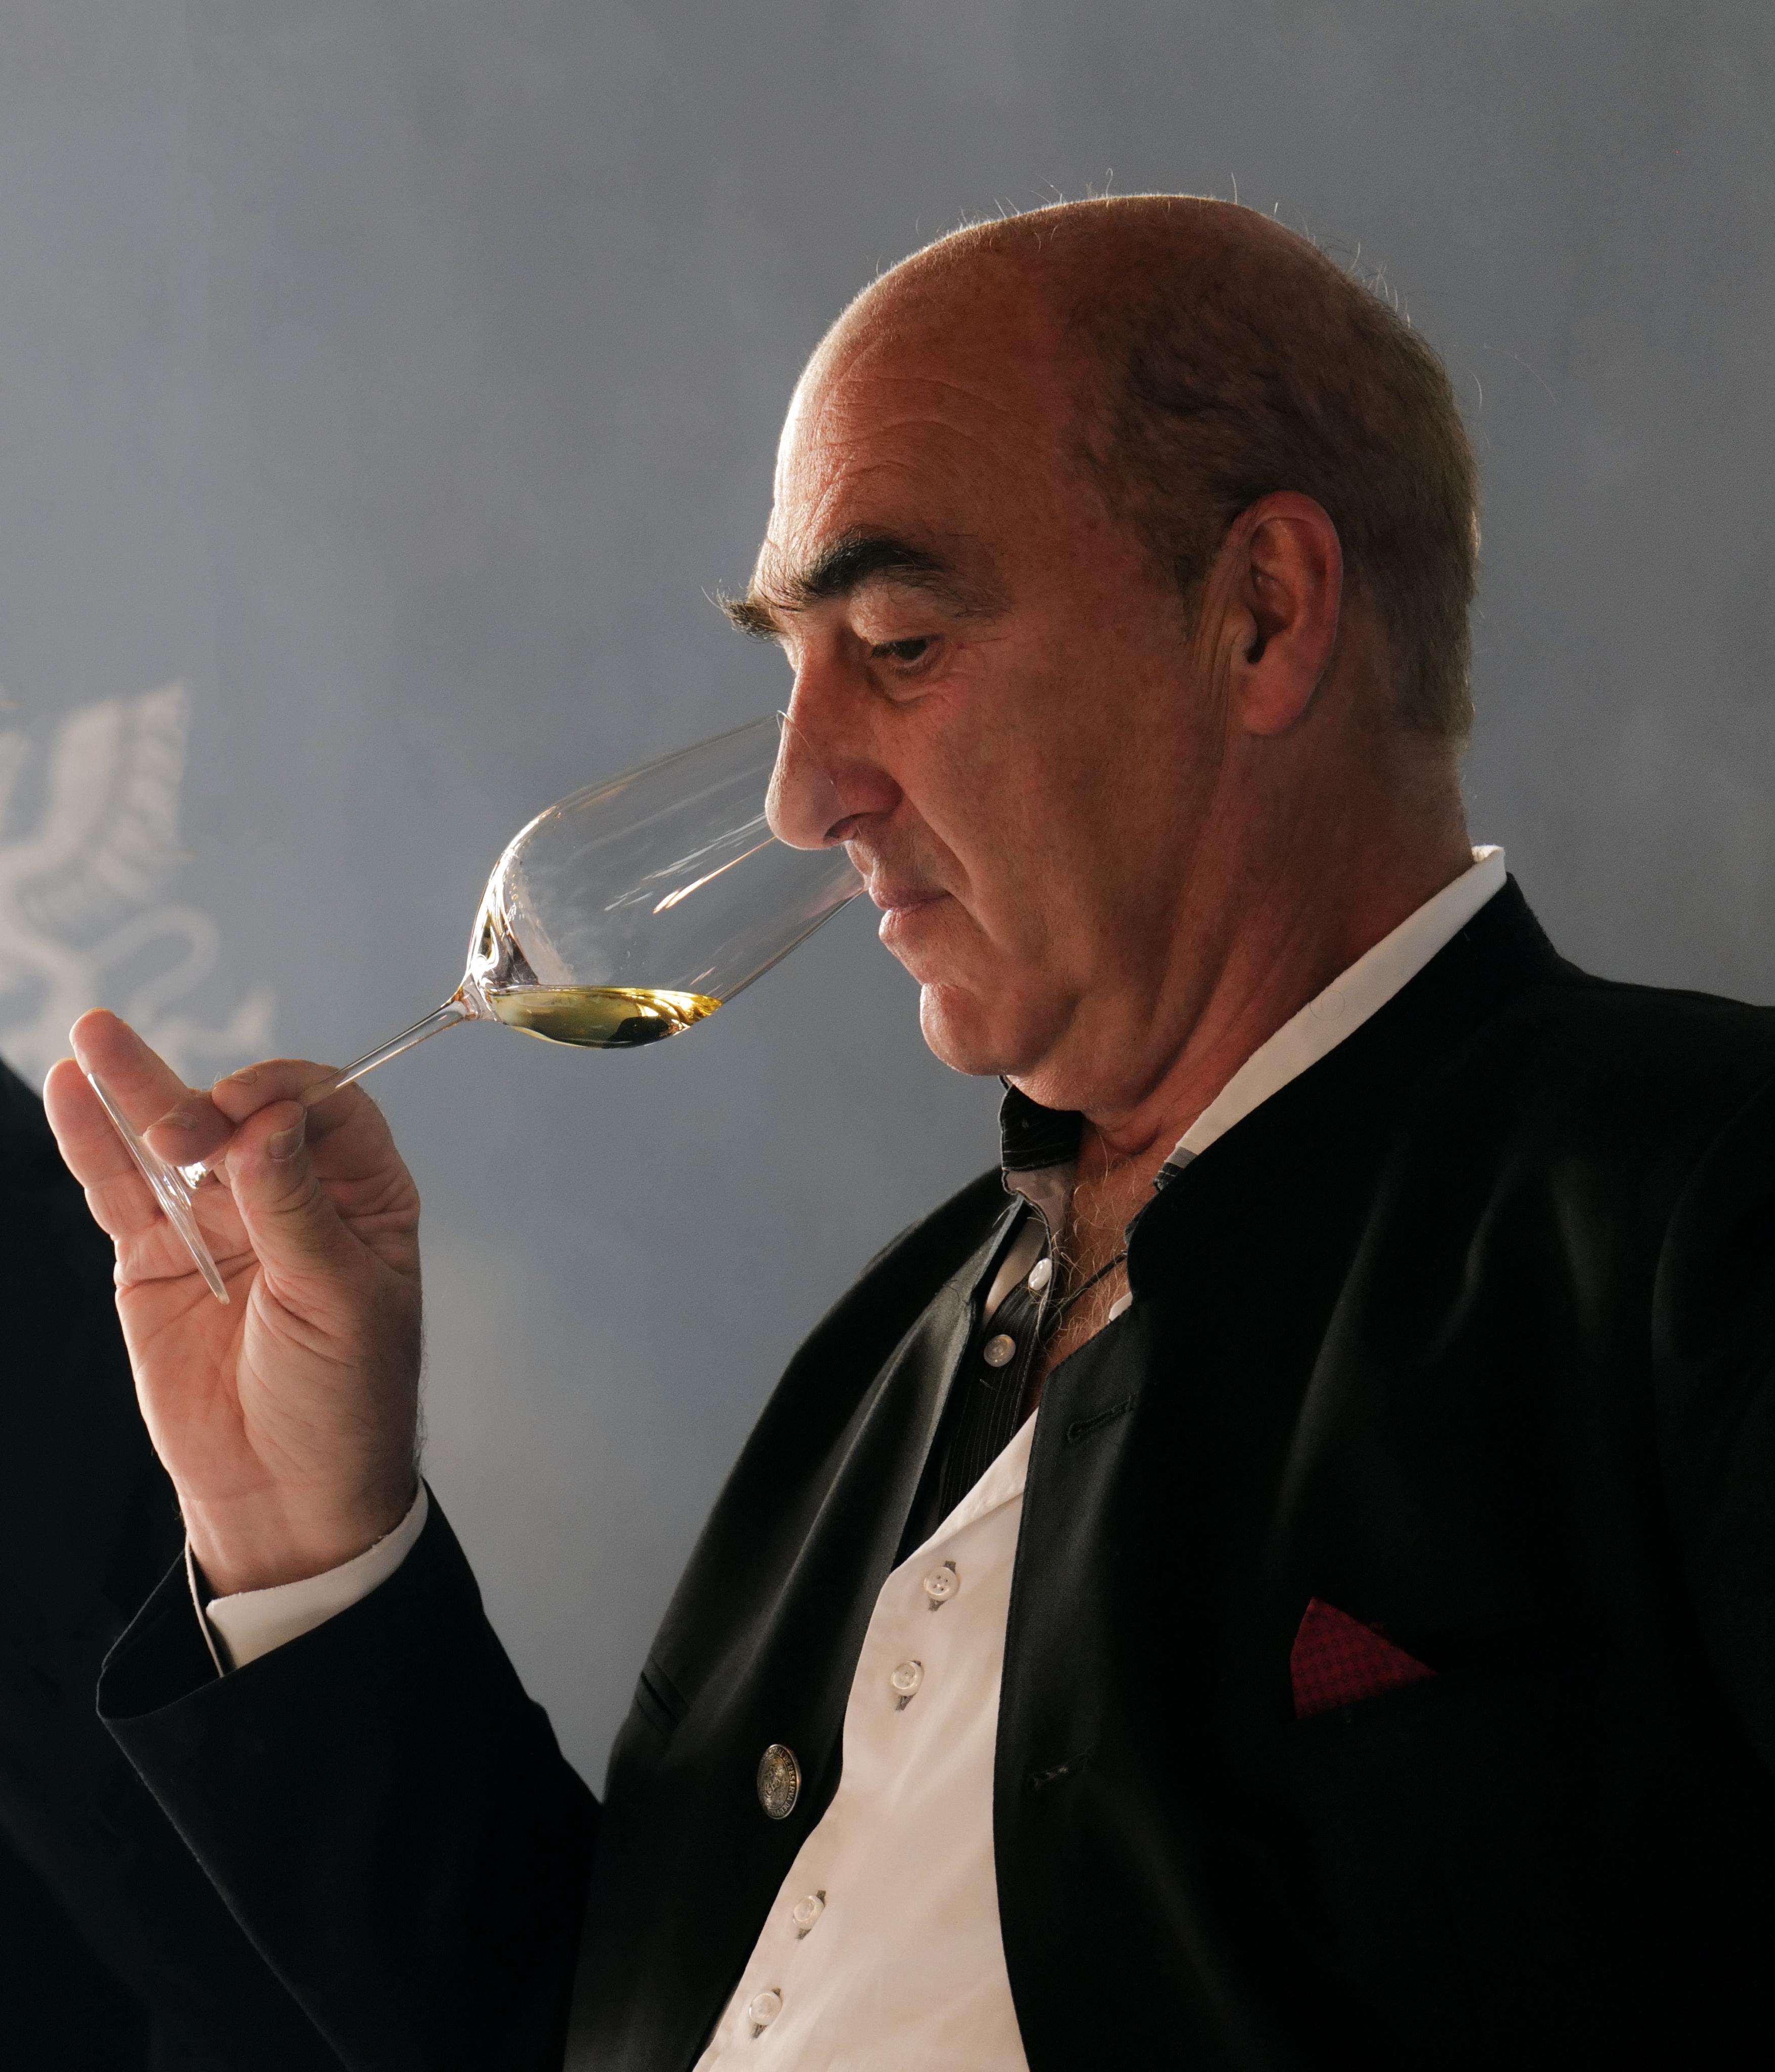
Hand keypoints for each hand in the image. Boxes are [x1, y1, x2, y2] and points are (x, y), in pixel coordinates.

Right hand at [44, 1011, 422, 1594]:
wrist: (288, 1493)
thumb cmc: (343, 1399)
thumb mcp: (338, 1301)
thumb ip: (295, 1212)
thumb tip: (264, 1125)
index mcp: (361, 1197)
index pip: (329, 1111)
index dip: (288, 1096)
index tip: (250, 1110)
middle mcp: (289, 1195)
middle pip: (243, 1115)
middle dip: (208, 1104)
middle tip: (181, 1118)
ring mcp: (217, 1223)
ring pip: (173, 1142)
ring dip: (136, 1086)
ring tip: (95, 1032)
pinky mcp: (156, 1260)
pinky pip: (123, 1191)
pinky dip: (94, 1142)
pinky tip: (72, 1087)